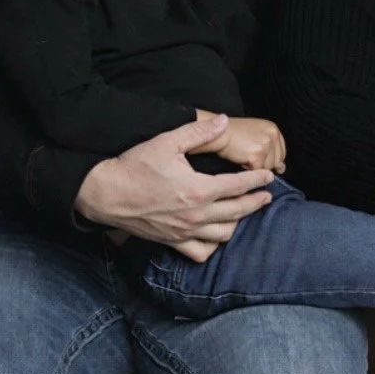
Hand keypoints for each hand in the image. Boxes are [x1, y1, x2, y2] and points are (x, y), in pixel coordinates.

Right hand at [75, 116, 273, 259]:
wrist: (106, 193)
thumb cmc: (136, 165)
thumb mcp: (168, 141)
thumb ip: (199, 132)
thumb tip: (224, 121)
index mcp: (198, 189)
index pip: (238, 185)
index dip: (257, 180)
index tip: (268, 177)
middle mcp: (195, 214)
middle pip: (237, 211)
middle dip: (255, 202)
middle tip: (266, 196)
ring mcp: (184, 231)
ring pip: (223, 234)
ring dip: (238, 223)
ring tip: (243, 212)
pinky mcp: (172, 242)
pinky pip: (201, 252)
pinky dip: (213, 246)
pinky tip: (216, 236)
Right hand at [195, 111, 285, 171]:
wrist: (217, 133)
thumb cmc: (231, 133)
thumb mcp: (254, 133)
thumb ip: (270, 147)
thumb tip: (282, 168)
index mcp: (272, 129)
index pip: (281, 153)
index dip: (270, 160)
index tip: (261, 160)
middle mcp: (272, 135)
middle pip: (276, 162)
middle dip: (262, 164)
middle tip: (248, 156)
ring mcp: (265, 145)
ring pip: (267, 169)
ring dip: (255, 168)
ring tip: (243, 156)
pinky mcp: (256, 155)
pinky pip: (257, 172)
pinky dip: (247, 170)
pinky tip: (240, 160)